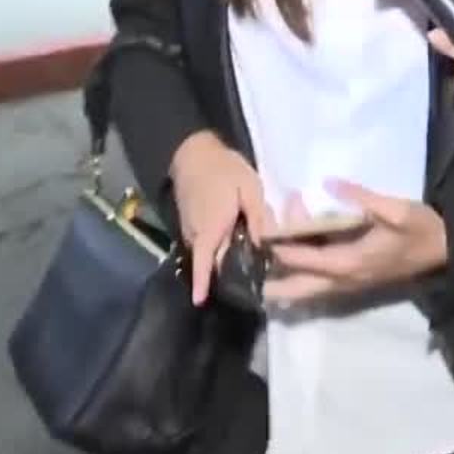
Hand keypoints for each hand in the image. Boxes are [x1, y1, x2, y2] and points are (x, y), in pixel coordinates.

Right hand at [169, 131, 272, 305]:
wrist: (193, 151)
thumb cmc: (224, 169)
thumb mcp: (250, 189)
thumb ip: (258, 219)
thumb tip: (264, 246)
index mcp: (211, 228)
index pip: (204, 261)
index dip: (202, 283)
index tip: (200, 302)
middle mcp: (196, 233)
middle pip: (211, 261)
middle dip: (226, 274)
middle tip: (253, 281)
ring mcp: (190, 229)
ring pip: (207, 252)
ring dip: (222, 259)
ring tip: (247, 264)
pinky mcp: (189, 223)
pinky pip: (203, 243)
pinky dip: (216, 247)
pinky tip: (234, 244)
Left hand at [262, 181, 447, 304]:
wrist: (445, 251)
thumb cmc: (420, 228)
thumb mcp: (395, 208)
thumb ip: (360, 197)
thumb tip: (329, 183)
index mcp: (349, 262)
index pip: (302, 257)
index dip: (279, 244)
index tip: (260, 228)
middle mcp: (343, 281)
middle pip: (296, 289)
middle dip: (269, 280)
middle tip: (243, 268)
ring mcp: (348, 287)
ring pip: (305, 294)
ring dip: (280, 284)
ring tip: (254, 273)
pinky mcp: (352, 284)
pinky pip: (316, 290)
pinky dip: (296, 283)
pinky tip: (283, 273)